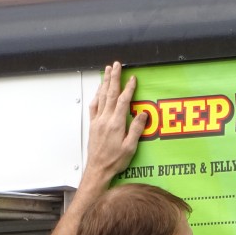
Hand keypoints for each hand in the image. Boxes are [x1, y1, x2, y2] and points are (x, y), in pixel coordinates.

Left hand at [86, 61, 146, 182]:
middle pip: (110, 93)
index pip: (123, 101)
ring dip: (105, 82)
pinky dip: (97, 95)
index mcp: (116, 124)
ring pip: (101, 96)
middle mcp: (105, 119)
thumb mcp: (130, 148)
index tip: (132, 78)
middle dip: (114, 78)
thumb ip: (136, 129)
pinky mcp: (93, 125)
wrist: (98, 169)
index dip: (128, 88)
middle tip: (116, 65)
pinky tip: (99, 90)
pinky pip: (94, 106)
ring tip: (107, 70)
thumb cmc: (114, 161)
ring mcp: (97, 121)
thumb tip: (142, 114)